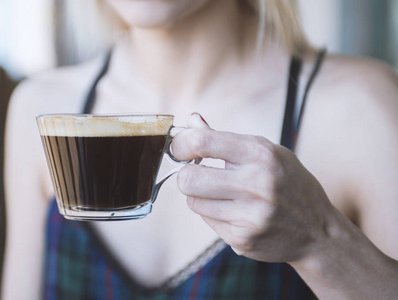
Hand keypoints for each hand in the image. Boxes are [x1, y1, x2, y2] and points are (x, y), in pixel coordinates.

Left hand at [172, 113, 336, 263]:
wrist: (318, 231)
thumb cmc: (289, 184)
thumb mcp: (267, 152)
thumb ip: (225, 139)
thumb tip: (191, 121)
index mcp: (261, 154)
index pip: (202, 142)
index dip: (181, 144)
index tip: (180, 148)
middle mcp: (256, 184)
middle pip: (188, 179)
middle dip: (186, 175)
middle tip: (196, 174)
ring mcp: (249, 215)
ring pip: (193, 201)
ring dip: (200, 196)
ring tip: (222, 194)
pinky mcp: (242, 239)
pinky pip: (207, 220)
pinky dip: (214, 214)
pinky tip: (236, 212)